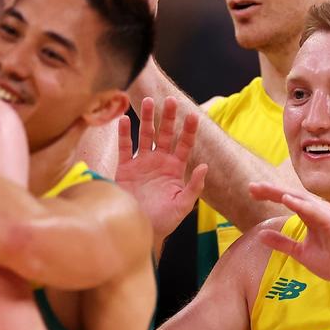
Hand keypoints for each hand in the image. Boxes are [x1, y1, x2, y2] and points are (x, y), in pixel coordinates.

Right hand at [115, 97, 206, 243]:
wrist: (140, 229)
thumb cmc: (164, 221)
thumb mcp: (183, 205)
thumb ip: (194, 186)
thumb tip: (205, 166)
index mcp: (175, 168)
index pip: (184, 144)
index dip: (188, 130)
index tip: (192, 115)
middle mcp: (160, 161)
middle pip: (165, 134)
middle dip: (168, 117)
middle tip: (170, 100)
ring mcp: (142, 163)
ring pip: (145, 135)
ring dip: (147, 119)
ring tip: (148, 102)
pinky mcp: (125, 168)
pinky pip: (125, 148)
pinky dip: (124, 134)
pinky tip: (124, 119)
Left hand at [248, 182, 329, 288]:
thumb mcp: (300, 253)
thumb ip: (282, 243)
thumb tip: (260, 235)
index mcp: (311, 215)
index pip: (288, 200)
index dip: (269, 195)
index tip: (250, 191)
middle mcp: (319, 211)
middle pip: (291, 195)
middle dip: (271, 190)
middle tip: (251, 186)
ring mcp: (327, 215)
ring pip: (301, 199)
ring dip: (282, 192)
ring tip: (264, 188)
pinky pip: (315, 211)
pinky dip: (300, 204)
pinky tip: (285, 200)